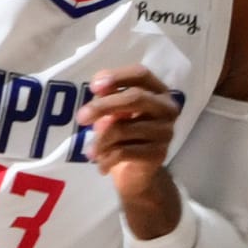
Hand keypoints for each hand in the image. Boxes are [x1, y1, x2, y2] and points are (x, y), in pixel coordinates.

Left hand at [77, 69, 181, 223]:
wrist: (136, 173)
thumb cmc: (123, 134)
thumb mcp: (112, 111)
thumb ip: (107, 96)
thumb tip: (98, 90)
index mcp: (157, 91)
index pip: (141, 73)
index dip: (117, 76)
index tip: (93, 86)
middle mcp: (167, 108)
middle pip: (135, 98)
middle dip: (103, 106)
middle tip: (81, 118)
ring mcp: (166, 131)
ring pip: (124, 129)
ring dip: (100, 141)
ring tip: (90, 152)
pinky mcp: (159, 154)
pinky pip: (124, 152)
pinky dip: (106, 159)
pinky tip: (100, 165)